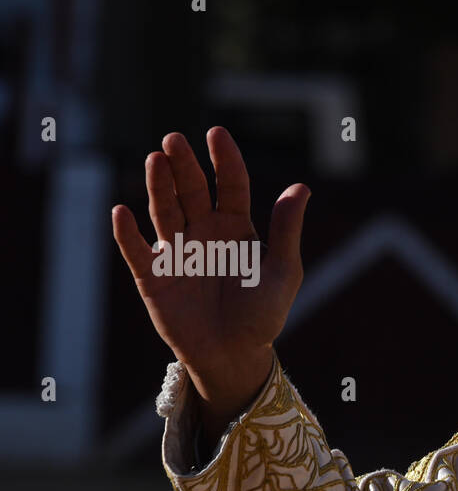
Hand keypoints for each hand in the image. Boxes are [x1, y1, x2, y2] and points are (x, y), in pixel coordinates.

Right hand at [112, 127, 309, 437]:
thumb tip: (302, 187)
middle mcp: (203, 232)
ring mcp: (177, 251)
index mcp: (236, 227)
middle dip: (183, 166)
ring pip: (165, 212)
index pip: (230, 185)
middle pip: (193, 191)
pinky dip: (128, 233)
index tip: (216, 134)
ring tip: (156, 160)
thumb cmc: (263, 315)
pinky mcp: (154, 276)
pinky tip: (123, 212)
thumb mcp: (283, 272)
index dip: (224, 160)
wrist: (236, 356)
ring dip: (159, 187)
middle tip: (174, 140)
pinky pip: (137, 251)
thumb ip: (287, 231)